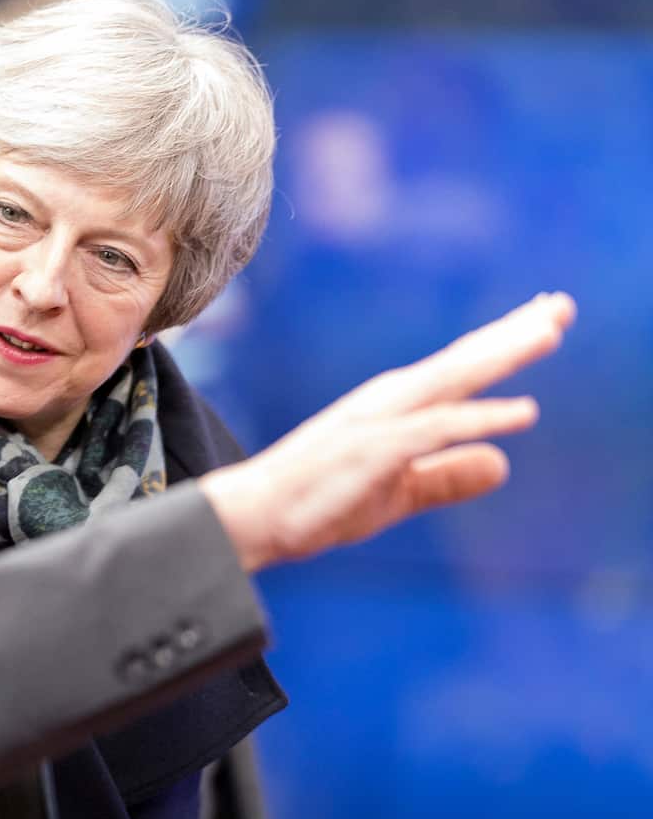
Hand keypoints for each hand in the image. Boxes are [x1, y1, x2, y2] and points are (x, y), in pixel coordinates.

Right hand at [201, 292, 575, 571]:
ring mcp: (380, 421)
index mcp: (395, 407)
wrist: (256, 514)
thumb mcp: (398, 493)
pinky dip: (479, 418)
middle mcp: (390, 401)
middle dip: (513, 331)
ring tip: (550, 332)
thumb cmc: (319, 499)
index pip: (459, 370)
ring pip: (453, 380)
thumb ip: (448, 477)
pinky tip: (523, 413)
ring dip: (502, 356)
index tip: (545, 319)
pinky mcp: (374, 449)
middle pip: (463, 361)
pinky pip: (436, 429)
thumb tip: (503, 463)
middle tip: (562, 304)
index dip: (503, 343)